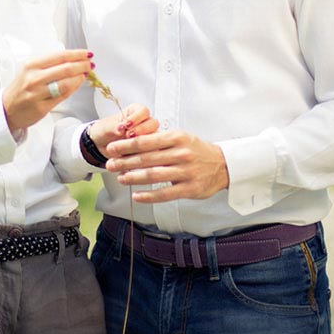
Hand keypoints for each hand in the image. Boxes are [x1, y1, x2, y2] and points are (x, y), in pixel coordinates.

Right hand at [3, 50, 92, 131]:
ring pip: (66, 83)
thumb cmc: (21, 88)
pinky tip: (78, 84)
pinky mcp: (42, 107)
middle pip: (65, 69)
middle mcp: (34, 78)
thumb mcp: (30, 71)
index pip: (59, 56)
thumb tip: (72, 59)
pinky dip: (74, 88)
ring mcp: (38, 94)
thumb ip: (49, 65)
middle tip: (90, 64)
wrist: (7, 109)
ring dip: (80, 77)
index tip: (87, 53)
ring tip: (86, 73)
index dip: (76, 54)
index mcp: (31, 65)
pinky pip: (63, 96)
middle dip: (82, 65)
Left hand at [87, 104, 158, 158]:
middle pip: (153, 123)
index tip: (126, 125)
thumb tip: (120, 128)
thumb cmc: (104, 132)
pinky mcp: (147, 149)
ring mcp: (147, 136)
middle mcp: (144, 123)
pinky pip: (151, 150)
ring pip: (155, 137)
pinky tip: (132, 155)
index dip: (136, 118)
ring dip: (143, 142)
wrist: (100, 146)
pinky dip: (143, 153)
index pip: (143, 111)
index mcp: (135, 111)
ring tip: (129, 147)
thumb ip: (113, 127)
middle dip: (141, 130)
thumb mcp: (105, 128)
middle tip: (129, 136)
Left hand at [105, 129, 228, 202]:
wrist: (223, 165)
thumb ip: (159, 139)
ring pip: (154, 175)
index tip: (111, 148)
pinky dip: (149, 196)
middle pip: (147, 158)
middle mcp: (181, 154)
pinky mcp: (190, 189)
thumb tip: (131, 141)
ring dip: (134, 177)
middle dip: (125, 162)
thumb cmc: (196, 150)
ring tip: (120, 178)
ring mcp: (186, 172)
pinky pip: (165, 194)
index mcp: (177, 137)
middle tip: (109, 164)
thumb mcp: (181, 138)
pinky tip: (136, 195)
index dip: (126, 145)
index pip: (146, 141)